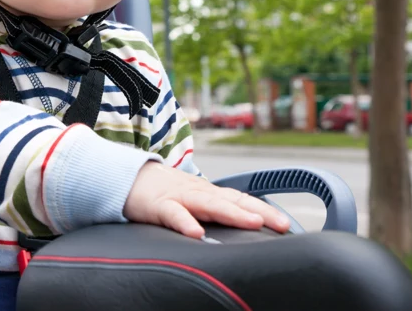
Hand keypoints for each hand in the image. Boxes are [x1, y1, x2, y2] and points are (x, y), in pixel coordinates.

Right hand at [123, 162, 290, 238]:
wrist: (125, 178)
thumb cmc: (162, 194)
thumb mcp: (191, 202)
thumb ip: (212, 214)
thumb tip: (237, 231)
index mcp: (208, 193)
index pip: (241, 200)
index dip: (264, 209)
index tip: (286, 224)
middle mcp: (199, 192)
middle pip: (233, 200)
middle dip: (258, 211)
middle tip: (280, 224)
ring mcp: (179, 197)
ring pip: (209, 204)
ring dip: (231, 213)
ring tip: (252, 222)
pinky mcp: (158, 205)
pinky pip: (173, 214)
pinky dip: (185, 222)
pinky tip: (195, 233)